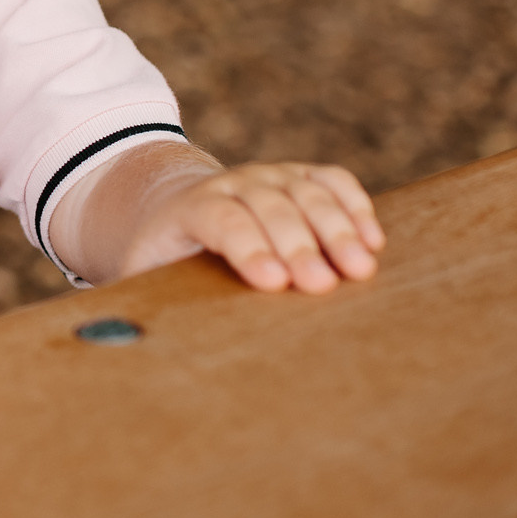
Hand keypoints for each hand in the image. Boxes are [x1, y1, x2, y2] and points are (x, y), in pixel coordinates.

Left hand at [123, 161, 384, 292]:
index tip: (273, 282)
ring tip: (360, 269)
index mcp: (190, 206)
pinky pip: (332, 181)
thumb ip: (145, 299)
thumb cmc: (166, 255)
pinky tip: (373, 239)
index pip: (221, 218)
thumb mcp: (145, 273)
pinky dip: (354, 204)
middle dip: (297, 245)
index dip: (248, 247)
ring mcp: (270, 176)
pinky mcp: (301, 177)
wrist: (176, 206)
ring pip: (306, 192)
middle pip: (269, 206)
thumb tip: (143, 341)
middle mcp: (232, 183)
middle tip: (322, 285)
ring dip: (336, 229)